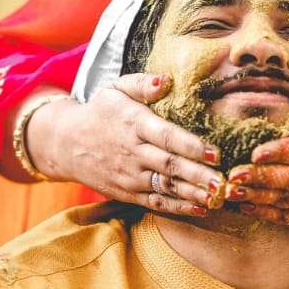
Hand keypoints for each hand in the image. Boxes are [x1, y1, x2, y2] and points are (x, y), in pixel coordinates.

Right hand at [27, 74, 224, 215]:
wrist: (66, 143)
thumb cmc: (100, 111)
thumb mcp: (116, 89)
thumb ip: (142, 84)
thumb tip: (166, 80)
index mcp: (134, 124)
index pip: (166, 136)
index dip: (191, 146)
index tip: (215, 152)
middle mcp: (133, 152)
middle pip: (169, 166)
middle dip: (198, 175)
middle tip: (222, 181)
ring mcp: (130, 176)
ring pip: (166, 187)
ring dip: (193, 194)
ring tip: (218, 198)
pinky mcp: (128, 193)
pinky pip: (156, 202)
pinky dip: (179, 208)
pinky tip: (201, 208)